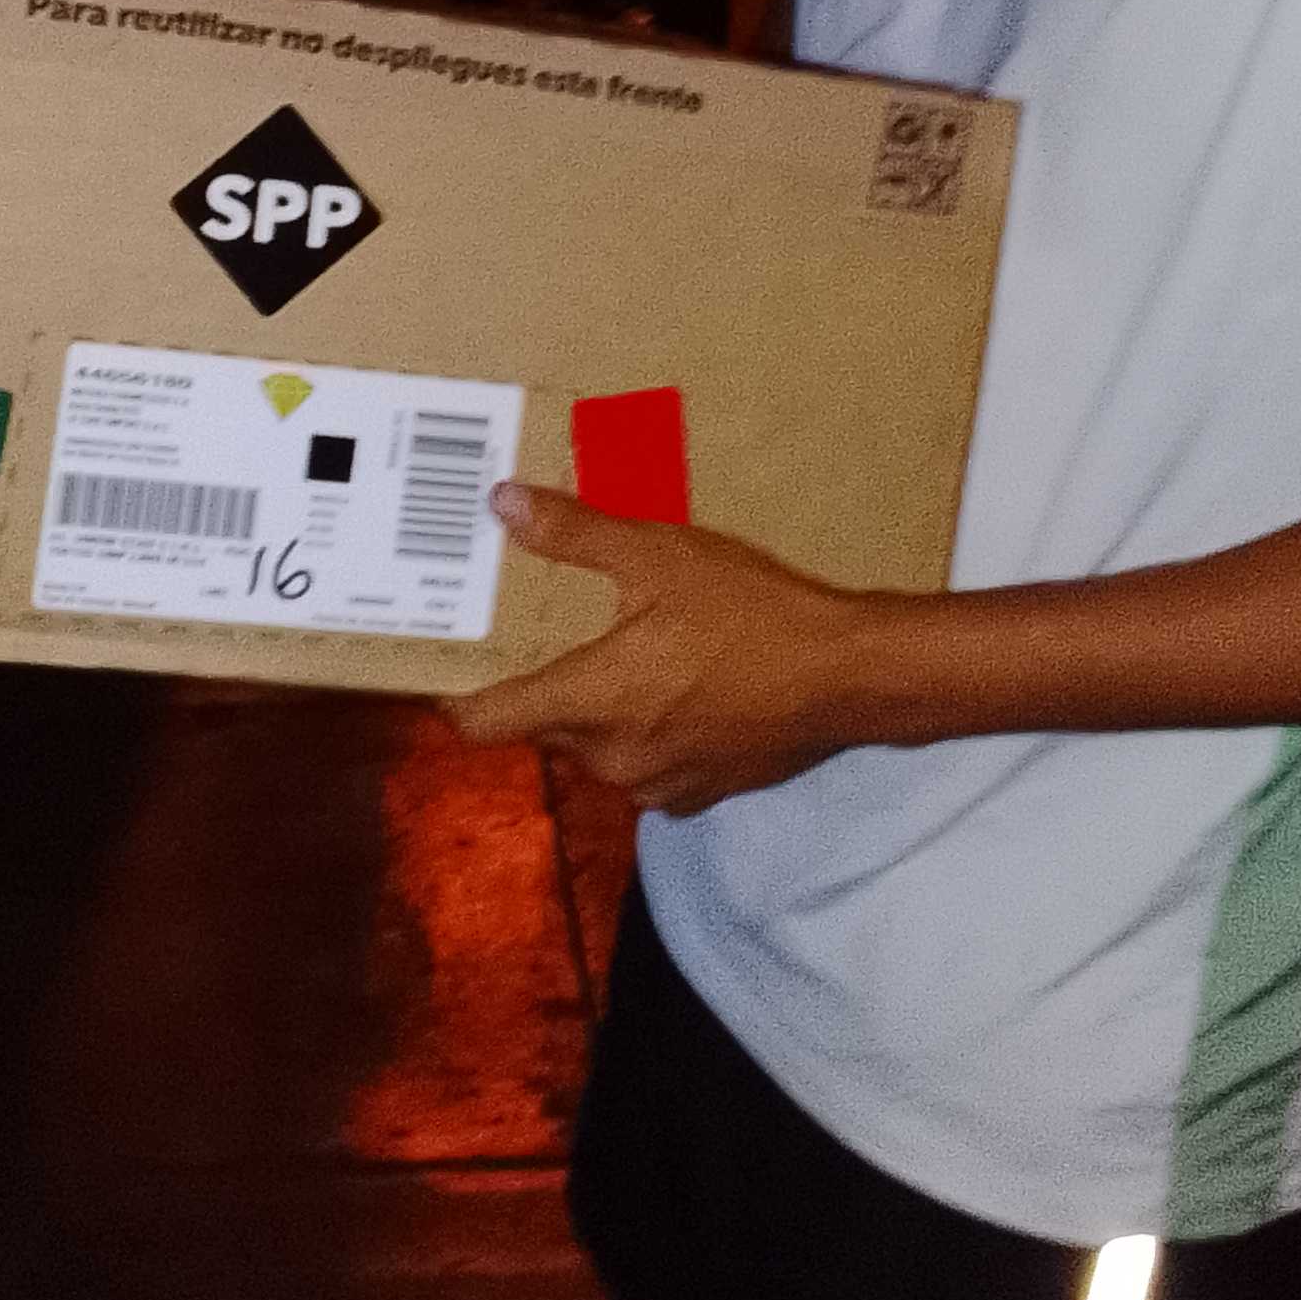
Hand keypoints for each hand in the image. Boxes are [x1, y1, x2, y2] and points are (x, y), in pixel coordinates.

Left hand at [445, 483, 886, 814]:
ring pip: (599, 747)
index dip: (458, 696)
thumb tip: (501, 505)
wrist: (849, 677)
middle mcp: (612, 758)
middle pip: (545, 727)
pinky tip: (685, 685)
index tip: (451, 668)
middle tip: (556, 632)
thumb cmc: (752, 614)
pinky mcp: (701, 794)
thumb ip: (573, 534)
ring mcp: (658, 785)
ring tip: (631, 651)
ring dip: (604, 708)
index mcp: (589, 702)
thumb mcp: (659, 554)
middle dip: (545, 684)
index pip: (486, 722)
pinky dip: (652, 730)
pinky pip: (650, 763)